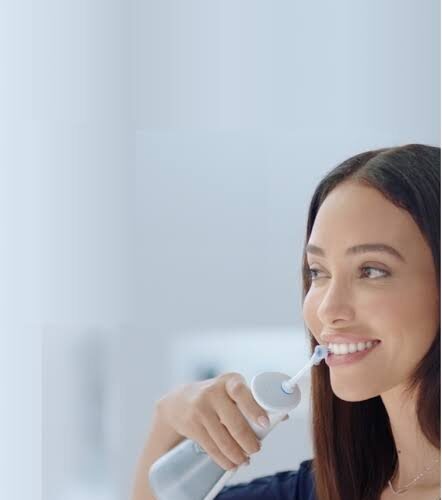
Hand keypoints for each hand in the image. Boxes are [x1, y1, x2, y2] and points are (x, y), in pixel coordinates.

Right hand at [156, 372, 287, 469]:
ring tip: (245, 459)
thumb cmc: (217, 396)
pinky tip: (231, 463)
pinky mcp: (192, 425)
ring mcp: (200, 408)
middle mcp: (213, 392)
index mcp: (229, 381)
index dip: (254, 408)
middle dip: (249, 442)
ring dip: (237, 455)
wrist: (180, 400)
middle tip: (256, 449)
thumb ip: (254, 401)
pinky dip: (224, 459)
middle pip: (234, 422)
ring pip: (223, 440)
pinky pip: (212, 448)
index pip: (241, 392)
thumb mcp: (232, 390)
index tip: (265, 423)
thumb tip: (284, 416)